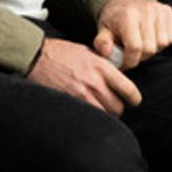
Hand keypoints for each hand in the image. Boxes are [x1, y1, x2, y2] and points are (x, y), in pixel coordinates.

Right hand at [27, 37, 141, 114]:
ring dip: (104, 115)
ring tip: (100, 110)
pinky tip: (87, 113)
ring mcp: (81, 95)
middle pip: (118, 108)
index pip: (129, 90)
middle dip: (117, 109)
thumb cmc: (62, 52)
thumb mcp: (89, 53)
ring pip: (103, 116)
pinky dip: (90, 118)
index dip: (134, 99)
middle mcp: (95, 83)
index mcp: (103, 68)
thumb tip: (116, 78)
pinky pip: (87, 117)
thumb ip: (104, 67)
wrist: (37, 56)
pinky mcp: (69, 103)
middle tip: (113, 106)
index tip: (133, 101)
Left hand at [94, 0, 171, 69]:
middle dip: (140, 57)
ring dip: (152, 50)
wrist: (124, 3)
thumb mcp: (102, 31)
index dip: (130, 61)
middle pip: (150, 49)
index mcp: (128, 16)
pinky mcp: (168, 11)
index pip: (135, 48)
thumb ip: (102, 43)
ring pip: (162, 44)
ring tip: (142, 44)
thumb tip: (106, 53)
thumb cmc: (113, 21)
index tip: (123, 63)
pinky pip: (171, 38)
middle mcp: (146, 11)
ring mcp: (159, 10)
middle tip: (131, 53)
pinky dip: (162, 43)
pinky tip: (151, 38)